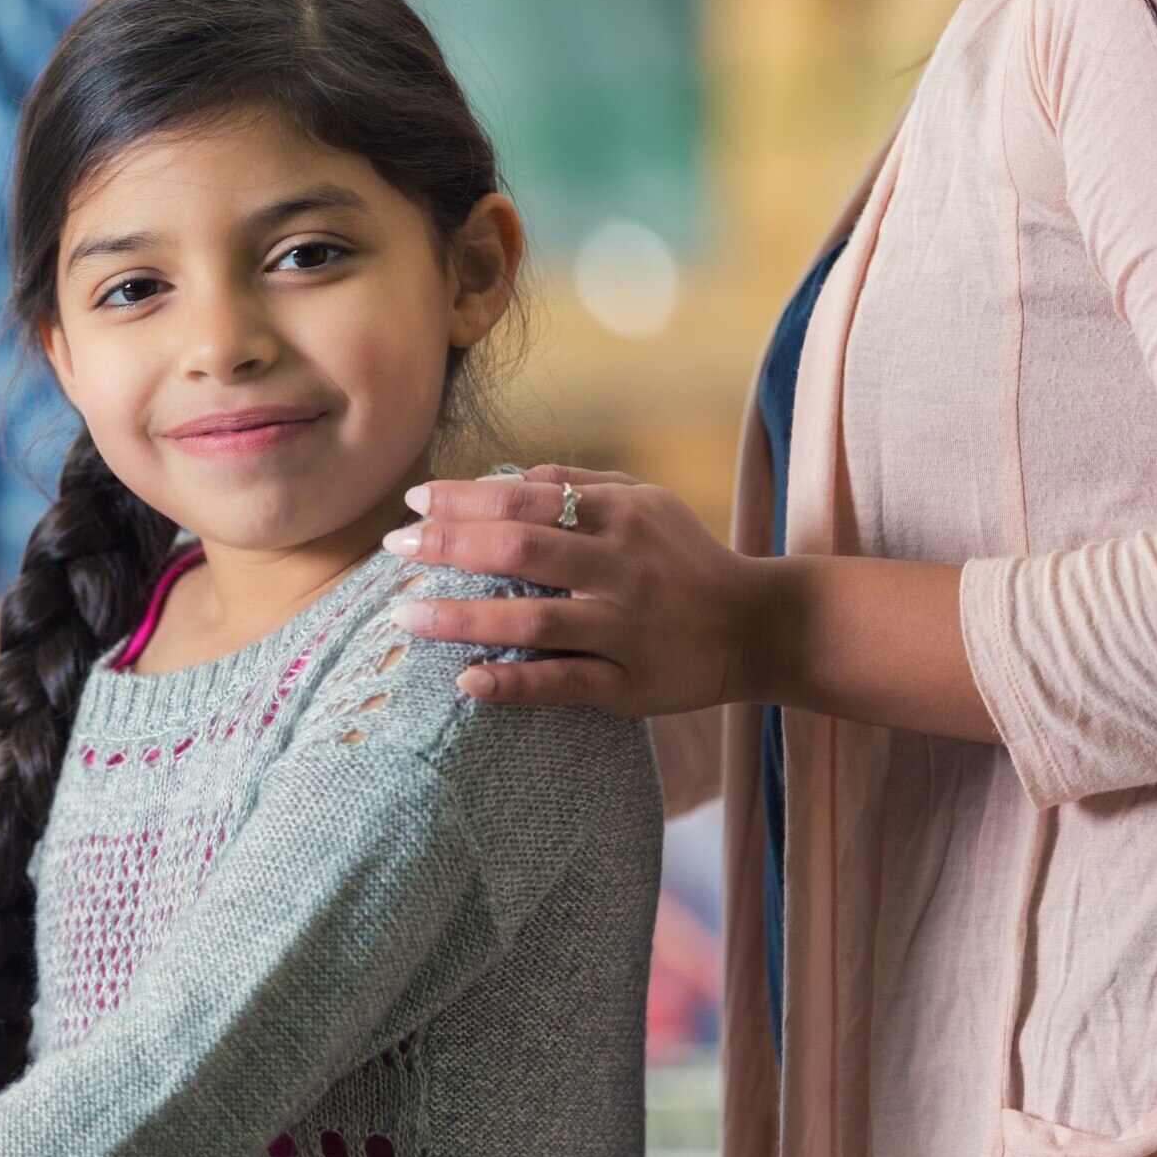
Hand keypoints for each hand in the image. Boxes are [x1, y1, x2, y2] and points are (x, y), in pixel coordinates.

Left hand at [382, 465, 766, 716]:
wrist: (760, 627)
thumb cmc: (686, 559)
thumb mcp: (647, 501)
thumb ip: (580, 482)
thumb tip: (508, 471)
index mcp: (621, 516)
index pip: (527, 498)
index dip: (465, 498)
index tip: (414, 502)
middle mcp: (622, 568)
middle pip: (522, 550)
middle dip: (450, 546)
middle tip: (396, 548)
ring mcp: (625, 629)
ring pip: (534, 620)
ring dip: (463, 619)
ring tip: (406, 618)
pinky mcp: (629, 685)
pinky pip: (563, 682)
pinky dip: (513, 682)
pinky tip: (468, 681)